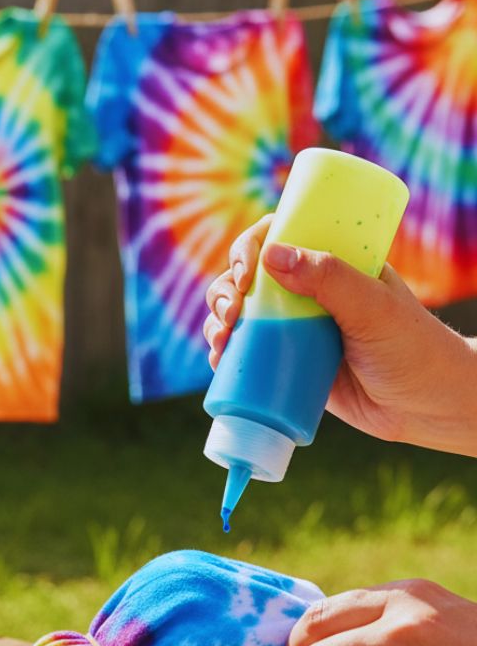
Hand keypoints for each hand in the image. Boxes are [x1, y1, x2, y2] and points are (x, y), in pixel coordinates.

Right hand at [203, 214, 476, 456]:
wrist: (427, 409)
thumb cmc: (412, 348)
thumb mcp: (373, 308)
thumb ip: (329, 279)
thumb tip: (270, 255)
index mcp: (331, 263)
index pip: (279, 236)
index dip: (249, 248)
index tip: (245, 274)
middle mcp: (308, 291)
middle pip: (248, 276)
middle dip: (225, 291)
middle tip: (232, 316)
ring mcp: (295, 327)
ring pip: (239, 312)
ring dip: (218, 321)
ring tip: (221, 343)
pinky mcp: (288, 363)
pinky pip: (246, 350)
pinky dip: (223, 352)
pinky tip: (218, 359)